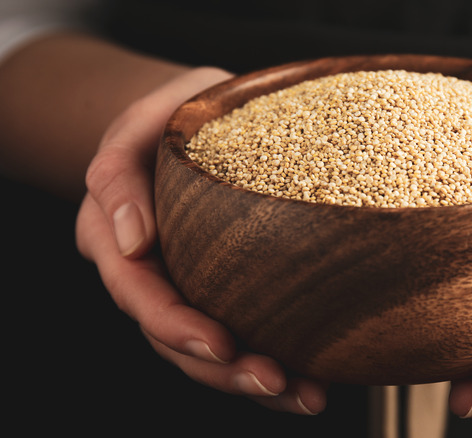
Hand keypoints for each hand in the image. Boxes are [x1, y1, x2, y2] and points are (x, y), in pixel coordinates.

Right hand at [75, 66, 326, 414]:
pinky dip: (281, 361)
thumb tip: (130, 240)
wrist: (200, 119)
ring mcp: (190, 285)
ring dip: (256, 380)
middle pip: (176, 338)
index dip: (175, 326)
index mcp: (118, 239)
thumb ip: (118, 172)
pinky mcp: (228, 289)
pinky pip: (247, 332)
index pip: (138, 293)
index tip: (220, 344)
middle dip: (224, 369)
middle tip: (273, 380)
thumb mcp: (141, 121)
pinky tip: (313, 380)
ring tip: (305, 395)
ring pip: (212, 349)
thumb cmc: (174, 114)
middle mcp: (152, 273)